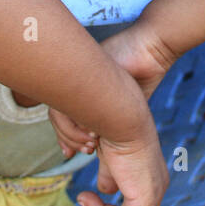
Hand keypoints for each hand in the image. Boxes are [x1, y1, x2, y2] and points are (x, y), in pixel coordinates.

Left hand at [51, 21, 178, 155]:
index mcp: (82, 90)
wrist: (148, 51)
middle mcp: (74, 82)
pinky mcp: (78, 70)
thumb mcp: (126, 109)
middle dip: (65, 139)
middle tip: (82, 151)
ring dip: (73, 134)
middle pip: (56, 117)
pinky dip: (77, 122)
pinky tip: (94, 132)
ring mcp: (74, 76)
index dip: (63, 138)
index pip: (61, 117)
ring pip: (59, 113)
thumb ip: (112, 127)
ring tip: (91, 144)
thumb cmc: (141, 76)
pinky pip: (67, 103)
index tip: (68, 154)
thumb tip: (105, 152)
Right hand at [78, 111, 169, 205]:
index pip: (132, 201)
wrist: (122, 120)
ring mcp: (155, 194)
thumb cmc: (111, 129)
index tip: (82, 198)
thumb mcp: (109, 155)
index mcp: (148, 174)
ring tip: (82, 201)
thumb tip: (105, 190)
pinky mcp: (148, 203)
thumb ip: (108, 173)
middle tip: (80, 198)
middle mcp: (156, 185)